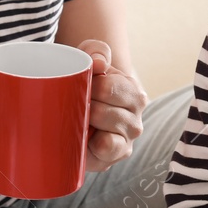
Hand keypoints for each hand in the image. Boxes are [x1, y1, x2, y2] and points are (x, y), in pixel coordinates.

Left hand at [74, 39, 145, 171]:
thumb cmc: (86, 83)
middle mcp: (135, 118)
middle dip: (83, 105)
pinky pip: (106, 151)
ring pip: (107, 132)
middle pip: (103, 110)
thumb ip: (96, 50)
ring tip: (77, 119)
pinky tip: (83, 139)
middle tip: (72, 103)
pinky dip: (92, 146)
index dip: (86, 85)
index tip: (75, 84)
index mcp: (133, 92)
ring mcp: (127, 139)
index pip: (109, 86)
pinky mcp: (115, 157)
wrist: (78, 110)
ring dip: (86, 125)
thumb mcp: (89, 58)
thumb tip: (98, 64)